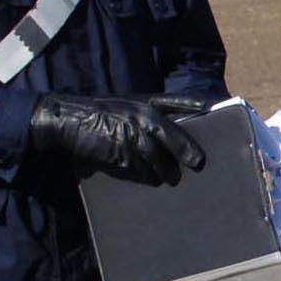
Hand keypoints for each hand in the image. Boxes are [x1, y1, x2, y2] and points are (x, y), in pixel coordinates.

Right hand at [28, 95, 205, 183]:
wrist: (67, 121)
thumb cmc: (98, 114)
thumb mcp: (124, 105)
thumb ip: (147, 116)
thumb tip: (170, 133)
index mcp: (144, 102)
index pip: (177, 102)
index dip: (196, 105)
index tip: (212, 108)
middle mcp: (143, 118)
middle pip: (176, 140)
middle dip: (189, 154)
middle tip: (198, 164)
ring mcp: (134, 137)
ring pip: (161, 161)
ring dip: (167, 173)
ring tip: (170, 179)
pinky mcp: (123, 155)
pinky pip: (142, 172)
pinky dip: (147, 177)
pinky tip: (149, 179)